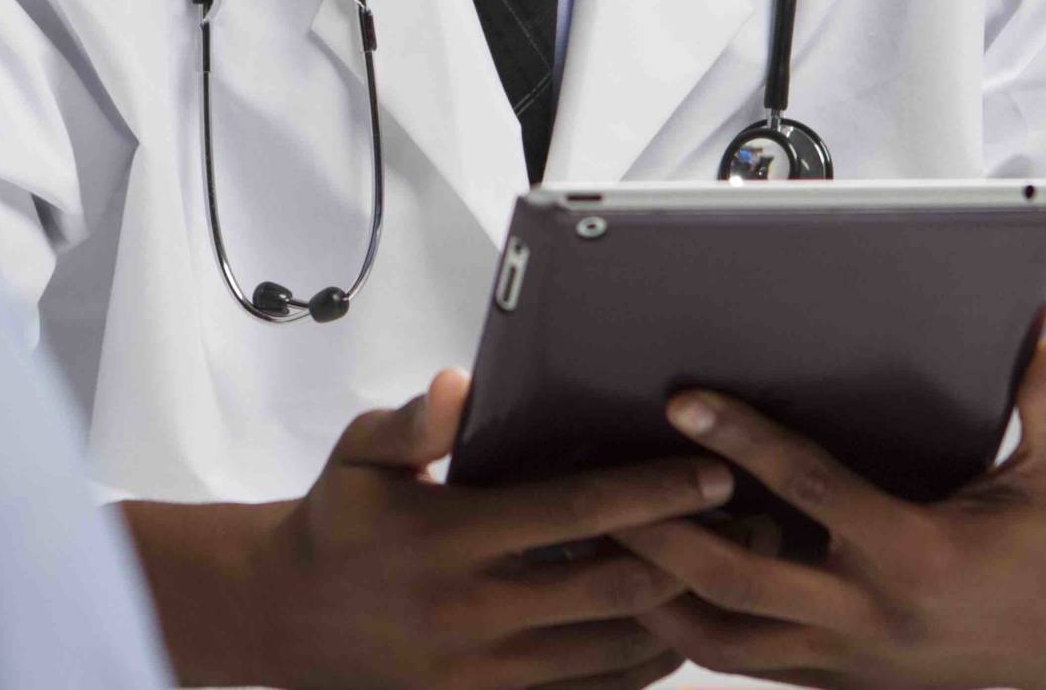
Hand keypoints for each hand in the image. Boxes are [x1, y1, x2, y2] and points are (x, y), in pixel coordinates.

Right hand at [245, 369, 728, 689]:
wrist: (288, 620)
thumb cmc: (338, 522)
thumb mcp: (359, 456)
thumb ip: (415, 422)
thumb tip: (464, 384)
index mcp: (448, 539)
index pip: (572, 513)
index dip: (649, 493)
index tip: (710, 472)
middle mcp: (473, 611)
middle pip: (612, 588)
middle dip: (692, 553)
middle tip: (758, 523)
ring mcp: (485, 670)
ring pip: (614, 651)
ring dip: (682, 613)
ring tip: (739, 574)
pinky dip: (642, 667)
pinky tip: (680, 632)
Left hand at [617, 333, 1045, 689]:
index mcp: (915, 554)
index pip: (810, 490)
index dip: (743, 441)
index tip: (682, 401)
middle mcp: (869, 615)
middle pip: (736, 578)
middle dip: (662, 533)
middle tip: (598, 484)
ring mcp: (845, 659)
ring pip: (723, 641)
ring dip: (656, 593)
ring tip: (599, 540)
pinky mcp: (834, 680)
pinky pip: (743, 664)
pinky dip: (686, 630)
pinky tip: (644, 588)